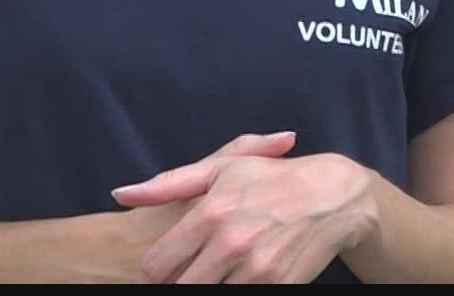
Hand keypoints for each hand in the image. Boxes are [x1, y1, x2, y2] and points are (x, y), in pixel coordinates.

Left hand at [102, 132, 301, 280]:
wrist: (333, 195)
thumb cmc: (271, 178)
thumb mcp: (221, 169)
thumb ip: (168, 185)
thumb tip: (120, 195)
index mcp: (210, 213)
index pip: (157, 267)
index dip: (157, 271)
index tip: (170, 265)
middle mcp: (231, 242)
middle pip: (182, 289)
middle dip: (183, 283)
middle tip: (196, 271)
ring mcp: (258, 268)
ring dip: (214, 285)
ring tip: (222, 270)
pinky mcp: (281, 284)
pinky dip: (241, 289)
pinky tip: (246, 274)